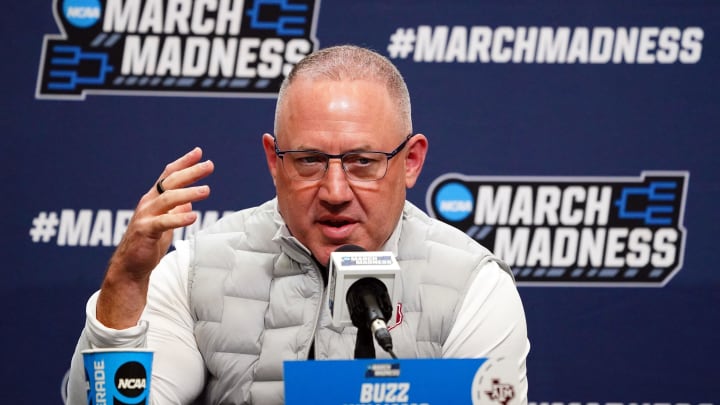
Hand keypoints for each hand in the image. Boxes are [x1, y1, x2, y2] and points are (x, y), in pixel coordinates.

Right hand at [97, 147, 213, 327]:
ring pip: (168, 199)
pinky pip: (164, 223)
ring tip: (207, 190)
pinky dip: (179, 218)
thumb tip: (190, 200)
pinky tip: (194, 216)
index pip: (168, 175)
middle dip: (190, 172)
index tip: (199, 152)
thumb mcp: (166, 224)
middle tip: (209, 165)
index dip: (183, 163)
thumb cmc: (149, 245)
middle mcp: (148, 203)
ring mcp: (145, 216)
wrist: (130, 267)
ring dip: (189, 193)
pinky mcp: (145, 232)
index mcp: (153, 199)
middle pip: (170, 182)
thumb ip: (175, 210)